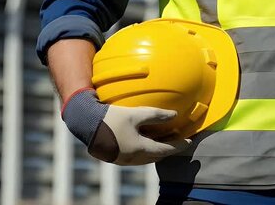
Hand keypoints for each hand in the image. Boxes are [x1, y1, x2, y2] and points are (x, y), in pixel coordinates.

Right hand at [61, 88, 191, 164]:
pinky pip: (136, 156)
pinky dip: (146, 149)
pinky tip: (146, 139)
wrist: (85, 122)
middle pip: (156, 156)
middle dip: (169, 149)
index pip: (166, 150)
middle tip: (179, 139)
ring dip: (157, 150)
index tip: (190, 142)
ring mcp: (123, 159)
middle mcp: (132, 158)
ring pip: (146, 158)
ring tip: (165, 139)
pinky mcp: (115, 156)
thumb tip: (174, 114)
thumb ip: (156, 115)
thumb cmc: (111, 117)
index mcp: (139, 149)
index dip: (179, 146)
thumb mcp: (136, 113)